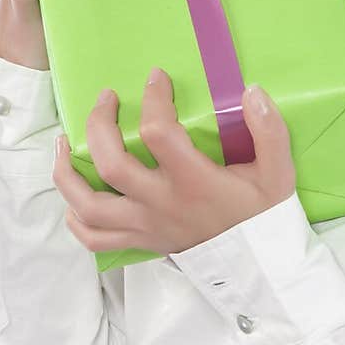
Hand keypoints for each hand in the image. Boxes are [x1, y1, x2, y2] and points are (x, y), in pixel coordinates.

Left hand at [52, 68, 296, 255]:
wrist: (258, 265)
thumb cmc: (263, 213)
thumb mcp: (278, 172)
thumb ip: (269, 130)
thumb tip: (251, 91)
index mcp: (194, 182)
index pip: (159, 133)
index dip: (154, 99)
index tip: (156, 79)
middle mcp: (161, 204)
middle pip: (110, 163)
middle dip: (98, 124)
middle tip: (106, 99)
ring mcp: (146, 226)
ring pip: (88, 204)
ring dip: (68, 172)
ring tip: (65, 142)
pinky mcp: (140, 242)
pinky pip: (93, 237)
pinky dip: (75, 216)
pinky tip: (74, 194)